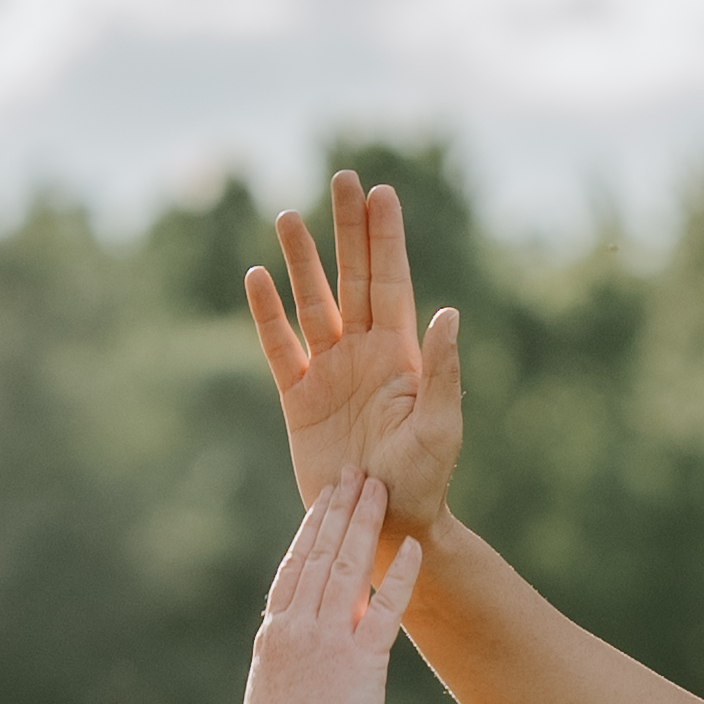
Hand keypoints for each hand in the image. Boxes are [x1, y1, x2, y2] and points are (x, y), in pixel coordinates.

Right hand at [236, 467, 425, 703]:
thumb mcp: (275, 697)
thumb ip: (291, 668)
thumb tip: (308, 662)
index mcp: (276, 635)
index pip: (294, 569)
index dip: (311, 530)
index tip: (322, 501)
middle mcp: (299, 627)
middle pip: (320, 554)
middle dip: (339, 510)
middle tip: (355, 473)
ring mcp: (328, 641)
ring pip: (347, 567)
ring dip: (365, 524)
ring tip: (378, 488)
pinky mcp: (360, 662)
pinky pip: (385, 608)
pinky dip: (400, 575)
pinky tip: (414, 547)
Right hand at [240, 170, 465, 544]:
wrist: (380, 526)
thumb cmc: (423, 482)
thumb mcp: (440, 429)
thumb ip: (442, 372)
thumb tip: (446, 312)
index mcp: (400, 355)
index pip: (392, 281)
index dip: (385, 237)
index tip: (382, 191)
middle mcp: (363, 353)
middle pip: (352, 276)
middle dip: (347, 229)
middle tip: (343, 177)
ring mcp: (328, 372)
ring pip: (312, 303)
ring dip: (302, 260)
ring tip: (289, 216)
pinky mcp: (297, 399)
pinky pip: (278, 348)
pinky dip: (267, 314)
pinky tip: (257, 277)